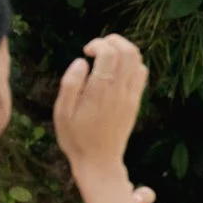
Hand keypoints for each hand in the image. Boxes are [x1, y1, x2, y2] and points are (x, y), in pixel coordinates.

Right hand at [52, 33, 148, 179]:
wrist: (99, 162)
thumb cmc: (75, 138)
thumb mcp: (62, 113)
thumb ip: (70, 84)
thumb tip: (81, 62)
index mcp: (98, 92)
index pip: (109, 54)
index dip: (98, 44)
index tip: (86, 51)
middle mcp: (118, 92)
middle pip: (128, 51)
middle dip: (113, 40)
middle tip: (97, 48)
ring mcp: (130, 97)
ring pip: (137, 60)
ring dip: (123, 50)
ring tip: (106, 57)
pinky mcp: (135, 103)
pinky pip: (141, 74)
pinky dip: (131, 64)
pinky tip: (116, 71)